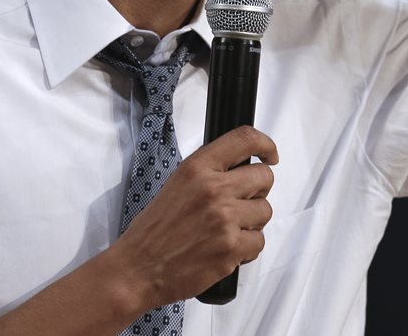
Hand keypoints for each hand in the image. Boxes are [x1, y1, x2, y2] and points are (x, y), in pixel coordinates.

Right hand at [107, 126, 277, 308]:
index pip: (245, 140)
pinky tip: (227, 248)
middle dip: (258, 190)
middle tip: (243, 202)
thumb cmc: (154, 231)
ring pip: (265, 211)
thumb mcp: (177, 184)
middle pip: (264, 177)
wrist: (138, 268)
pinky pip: (258, 242)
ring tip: (228, 230)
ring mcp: (225, 219)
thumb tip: (241, 171)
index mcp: (198, 168)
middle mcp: (214, 189)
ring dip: (252, 221)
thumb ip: (209, 173)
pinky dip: (247, 248)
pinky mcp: (231, 248)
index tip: (269, 154)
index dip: (265, 145)